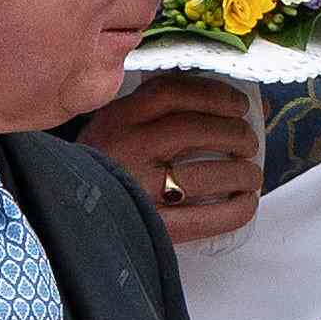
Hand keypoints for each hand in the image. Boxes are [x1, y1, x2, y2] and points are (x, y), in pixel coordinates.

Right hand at [78, 80, 264, 246]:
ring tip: (252, 174)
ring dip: (241, 172)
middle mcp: (129, 147)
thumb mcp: (110, 127)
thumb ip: (147, 111)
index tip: (238, 104)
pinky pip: (204, 219)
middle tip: (249, 141)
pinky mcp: (151, 225)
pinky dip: (234, 211)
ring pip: (205, 173)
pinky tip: (247, 204)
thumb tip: (218, 101)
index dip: (216, 95)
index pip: (173, 93)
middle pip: (196, 130)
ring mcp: (140, 188)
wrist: (68, 211)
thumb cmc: (99, 166)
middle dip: (235, 133)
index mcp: (119, 118)